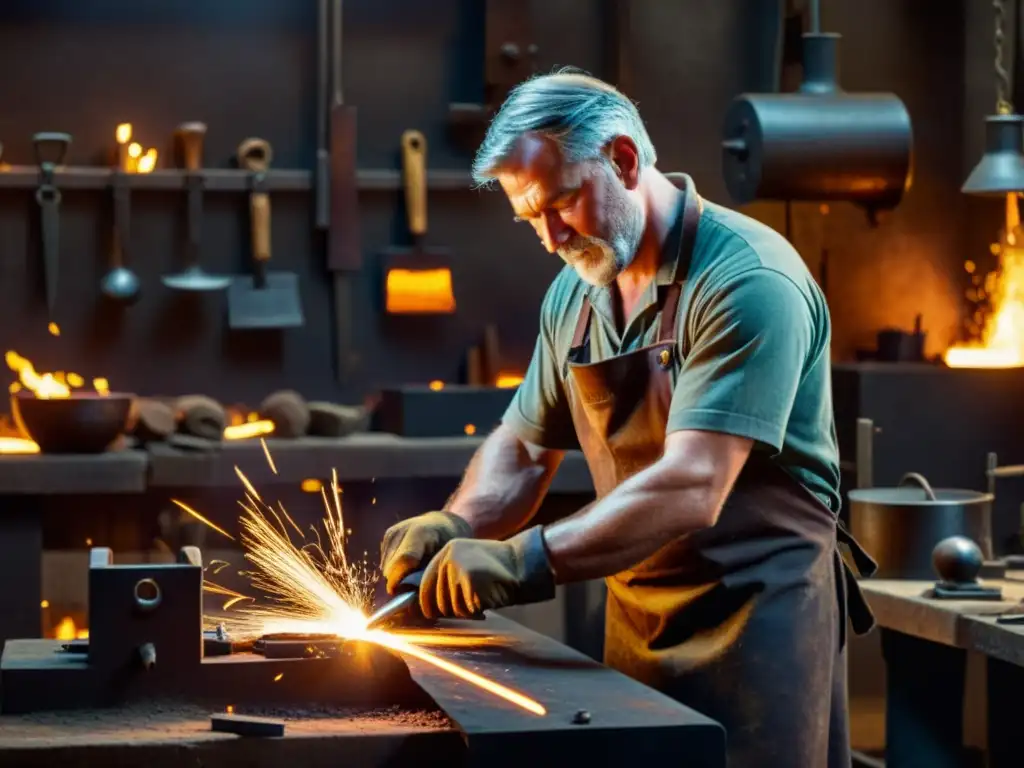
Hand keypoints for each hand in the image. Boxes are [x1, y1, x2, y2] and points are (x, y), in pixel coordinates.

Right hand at [380, 510, 472, 593]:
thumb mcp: (445, 558)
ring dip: (396, 576)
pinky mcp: (387, 536)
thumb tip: (412, 602)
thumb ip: (429, 575)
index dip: (399, 580)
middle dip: (398, 582)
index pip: (404, 560)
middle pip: (391, 566)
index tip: (399, 595)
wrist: (443, 523)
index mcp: (420, 532)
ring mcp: (392, 532)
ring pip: (385, 567)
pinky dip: (395, 569)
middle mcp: (402, 530)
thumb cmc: (449, 545)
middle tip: (412, 590)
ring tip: (413, 575)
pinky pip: (385, 562)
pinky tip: (409, 566)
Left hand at [419, 525, 555, 618]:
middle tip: (471, 605)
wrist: (523, 562)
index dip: (427, 605)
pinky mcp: (471, 582)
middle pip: (438, 602)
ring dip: (468, 611)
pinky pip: (468, 610)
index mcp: (446, 551)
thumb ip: (448, 577)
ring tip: (483, 597)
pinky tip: (489, 599)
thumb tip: (427, 606)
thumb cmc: (497, 568)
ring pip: (453, 609)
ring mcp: (459, 569)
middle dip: (453, 610)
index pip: (425, 585)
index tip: (430, 615)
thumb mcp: (467, 562)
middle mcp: (449, 558)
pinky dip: (479, 611)